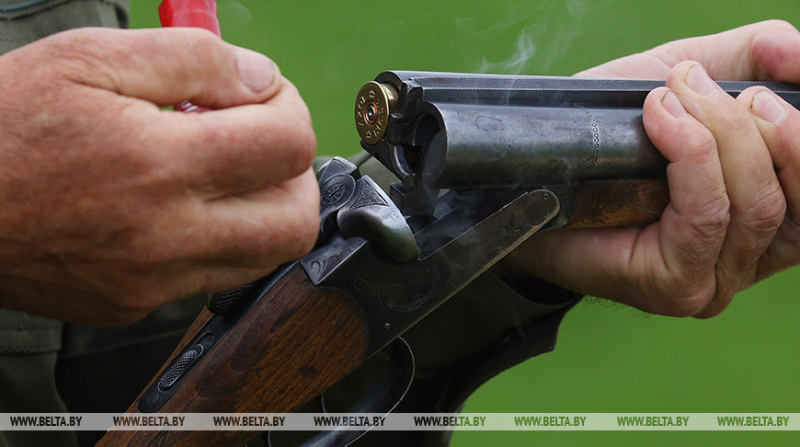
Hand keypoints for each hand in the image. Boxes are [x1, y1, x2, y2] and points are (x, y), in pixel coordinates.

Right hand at [0, 28, 319, 324]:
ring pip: (262, 258)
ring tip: (219, 170)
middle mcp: (164, 236)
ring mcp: (150, 282)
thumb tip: (261, 80)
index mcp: (158, 165)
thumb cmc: (1, 125)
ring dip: (264, 209)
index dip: (290, 109)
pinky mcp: (132, 306)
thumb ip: (192, 61)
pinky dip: (217, 239)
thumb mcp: (90, 57)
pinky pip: (210, 277)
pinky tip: (177, 204)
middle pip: (294, 220)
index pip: (287, 146)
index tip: (264, 98)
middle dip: (294, 173)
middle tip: (260, 141)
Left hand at [503, 20, 799, 317]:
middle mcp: (743, 260)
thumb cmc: (604, 143)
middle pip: (786, 194)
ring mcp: (712, 281)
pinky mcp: (675, 285)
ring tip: (673, 95)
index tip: (757, 87)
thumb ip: (747, 62)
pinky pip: (706, 216)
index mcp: (757, 221)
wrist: (529, 185)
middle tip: (697, 83)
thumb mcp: (682, 84)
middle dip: (751, 126)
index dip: (797, 133)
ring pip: (754, 205)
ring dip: (720, 134)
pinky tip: (661, 120)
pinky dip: (692, 157)